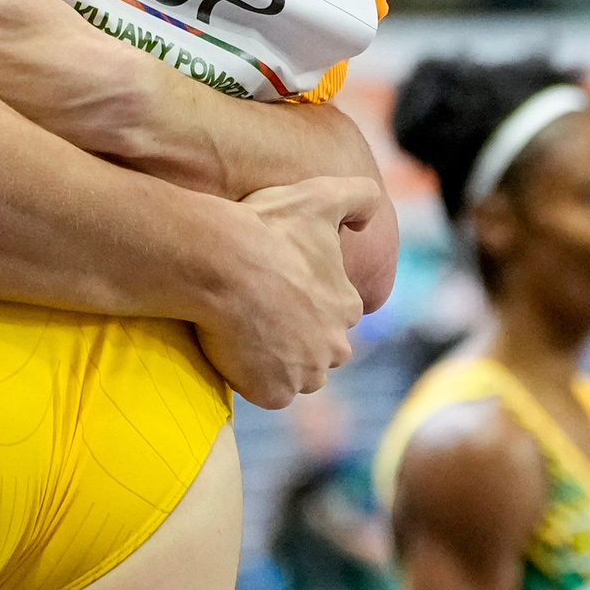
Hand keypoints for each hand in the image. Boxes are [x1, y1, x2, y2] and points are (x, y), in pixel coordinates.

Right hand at [196, 176, 375, 407]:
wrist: (220, 261)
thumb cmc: (266, 229)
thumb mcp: (320, 196)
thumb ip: (359, 197)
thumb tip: (369, 219)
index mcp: (347, 306)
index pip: (330, 315)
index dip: (300, 303)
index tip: (273, 289)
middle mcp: (335, 345)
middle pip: (316, 350)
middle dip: (294, 340)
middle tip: (255, 314)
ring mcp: (306, 373)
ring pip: (293, 374)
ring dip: (273, 361)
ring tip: (240, 333)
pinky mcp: (275, 393)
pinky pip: (266, 393)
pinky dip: (250, 379)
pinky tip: (231, 351)